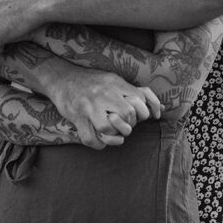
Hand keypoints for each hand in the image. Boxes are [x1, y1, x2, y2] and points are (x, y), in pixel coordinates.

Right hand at [46, 70, 162, 149]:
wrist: (62, 78)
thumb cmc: (92, 81)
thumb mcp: (114, 80)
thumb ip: (136, 92)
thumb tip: (160, 109)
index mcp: (115, 83)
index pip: (140, 98)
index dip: (145, 112)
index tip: (143, 117)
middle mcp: (104, 93)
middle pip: (127, 114)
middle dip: (130, 124)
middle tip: (126, 125)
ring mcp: (89, 105)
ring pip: (110, 127)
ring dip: (115, 136)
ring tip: (116, 134)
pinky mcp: (77, 117)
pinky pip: (91, 138)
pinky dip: (99, 145)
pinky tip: (102, 142)